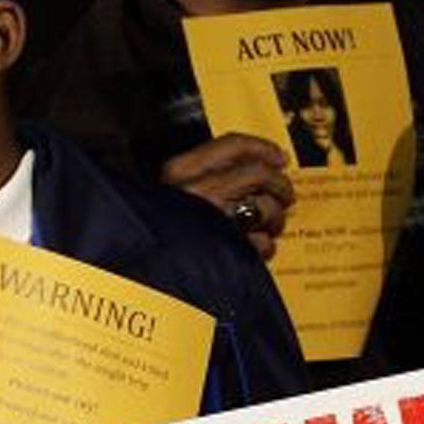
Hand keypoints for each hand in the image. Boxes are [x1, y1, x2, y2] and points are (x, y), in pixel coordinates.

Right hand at [159, 133, 295, 259]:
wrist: (140, 277)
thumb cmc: (159, 228)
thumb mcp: (172, 189)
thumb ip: (205, 173)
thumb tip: (256, 162)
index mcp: (180, 171)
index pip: (232, 146)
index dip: (262, 148)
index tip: (279, 156)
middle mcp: (199, 193)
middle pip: (259, 175)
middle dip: (279, 186)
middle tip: (283, 195)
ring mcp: (214, 222)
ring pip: (266, 207)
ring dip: (274, 218)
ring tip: (266, 226)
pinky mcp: (227, 251)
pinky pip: (262, 242)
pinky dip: (265, 246)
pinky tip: (255, 247)